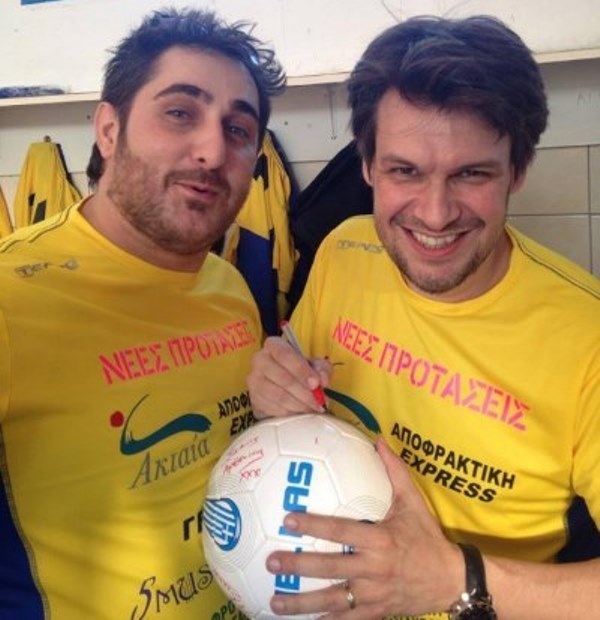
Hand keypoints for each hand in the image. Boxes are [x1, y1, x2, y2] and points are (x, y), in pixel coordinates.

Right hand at [247, 336, 331, 417]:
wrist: (278, 384)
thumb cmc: (297, 370)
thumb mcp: (313, 364)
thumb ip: (322, 369)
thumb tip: (323, 381)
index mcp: (273, 345)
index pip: (285, 355)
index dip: (302, 370)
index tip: (316, 384)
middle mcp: (259, 360)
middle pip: (283, 378)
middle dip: (304, 393)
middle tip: (318, 402)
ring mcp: (254, 380)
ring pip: (279, 396)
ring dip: (299, 405)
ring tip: (312, 409)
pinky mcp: (254, 398)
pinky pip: (273, 408)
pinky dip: (290, 413)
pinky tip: (300, 413)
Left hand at [266, 439, 462, 617]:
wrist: (451, 580)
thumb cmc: (427, 537)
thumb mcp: (413, 501)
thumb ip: (394, 470)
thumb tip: (378, 439)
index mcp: (380, 539)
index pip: (340, 531)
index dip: (314, 525)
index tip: (288, 520)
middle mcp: (374, 568)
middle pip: (330, 568)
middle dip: (299, 566)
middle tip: (271, 562)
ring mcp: (374, 594)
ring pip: (333, 600)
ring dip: (302, 603)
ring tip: (275, 602)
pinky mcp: (376, 612)